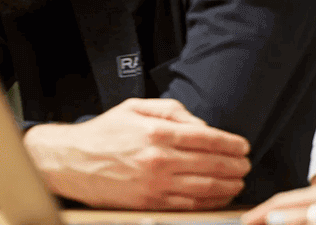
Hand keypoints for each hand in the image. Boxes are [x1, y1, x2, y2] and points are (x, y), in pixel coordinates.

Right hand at [25, 98, 250, 210]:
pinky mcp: (151, 203)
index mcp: (156, 134)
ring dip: (230, 185)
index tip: (242, 146)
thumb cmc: (102, 134)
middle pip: (213, 165)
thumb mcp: (134, 109)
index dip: (231, 144)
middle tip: (245, 164)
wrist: (71, 162)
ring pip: (207, 188)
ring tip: (238, 180)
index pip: (208, 138)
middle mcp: (159, 160)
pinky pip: (191, 205)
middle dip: (236, 165)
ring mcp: (156, 185)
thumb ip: (171, 111)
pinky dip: (211, 201)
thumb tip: (201, 125)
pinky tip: (219, 195)